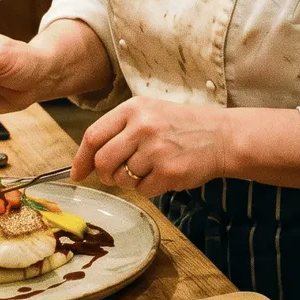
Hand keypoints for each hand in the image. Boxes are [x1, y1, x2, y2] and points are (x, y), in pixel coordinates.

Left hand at [73, 98, 230, 197]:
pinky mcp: (168, 171)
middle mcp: (142, 126)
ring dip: (132, 180)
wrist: (223, 136)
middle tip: (117, 175)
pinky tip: (165, 174)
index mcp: (133, 108)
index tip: (76, 173)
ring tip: (151, 168)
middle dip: (105, 174)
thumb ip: (119, 130)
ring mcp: (155, 149)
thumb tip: (88, 160)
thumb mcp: (149, 113)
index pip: (93, 136)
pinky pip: (143, 190)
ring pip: (122, 178)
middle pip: (103, 161)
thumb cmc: (183, 126)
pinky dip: (150, 188)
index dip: (81, 159)